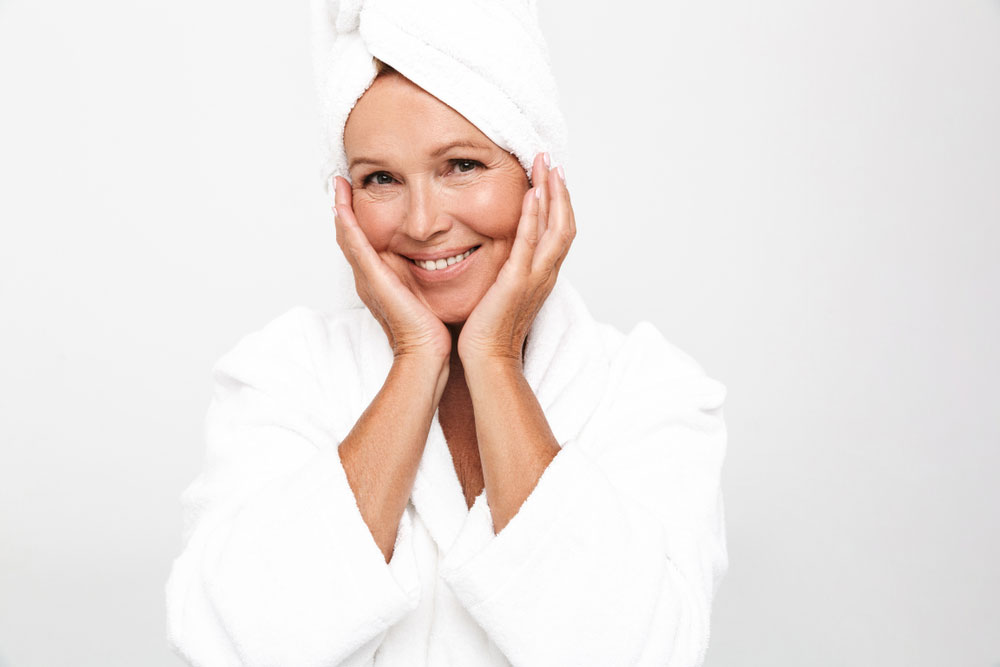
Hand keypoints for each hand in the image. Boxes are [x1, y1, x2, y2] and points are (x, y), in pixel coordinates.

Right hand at [332, 176, 451, 361]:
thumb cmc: (430, 329)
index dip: (357, 218)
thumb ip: (425, 275)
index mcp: (379, 280)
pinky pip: (356, 247)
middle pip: (349, 237)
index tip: (356, 193)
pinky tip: (343, 205)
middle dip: (343, 209)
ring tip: (338, 185)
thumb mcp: (425, 294)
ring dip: (341, 210)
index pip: (363, 242)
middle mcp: (368, 278)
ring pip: (348, 238)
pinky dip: (347, 225)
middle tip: (340, 182)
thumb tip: (440, 256)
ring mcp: (367, 279)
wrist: (425, 353)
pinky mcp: (373, 280)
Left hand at [457, 152, 575, 367]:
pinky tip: (531, 193)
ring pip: (556, 228)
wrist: (488, 359)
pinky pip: (530, 243)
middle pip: (565, 223)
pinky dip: (534, 217)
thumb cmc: (489, 330)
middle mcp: (545, 274)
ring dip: (553, 194)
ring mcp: (535, 277)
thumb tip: (501, 250)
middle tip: (553, 160)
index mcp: (542, 275)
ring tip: (546, 166)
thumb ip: (508, 268)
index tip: (552, 176)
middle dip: (560, 189)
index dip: (559, 202)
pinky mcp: (517, 282)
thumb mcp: (503, 291)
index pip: (559, 231)